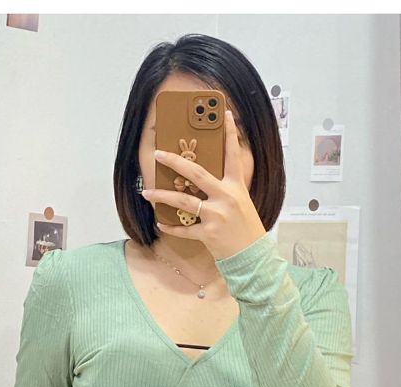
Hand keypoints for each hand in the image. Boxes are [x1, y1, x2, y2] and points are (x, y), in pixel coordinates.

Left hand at [141, 107, 266, 260]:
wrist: (253, 257)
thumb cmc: (247, 230)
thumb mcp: (242, 204)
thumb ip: (225, 191)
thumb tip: (204, 181)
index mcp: (236, 187)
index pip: (233, 156)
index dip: (230, 134)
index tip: (226, 115)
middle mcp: (226, 198)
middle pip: (196, 173)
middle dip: (174, 162)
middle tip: (159, 154)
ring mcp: (216, 216)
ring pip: (183, 201)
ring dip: (162, 196)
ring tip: (147, 192)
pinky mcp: (208, 234)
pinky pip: (184, 229)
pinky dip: (171, 227)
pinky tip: (161, 223)